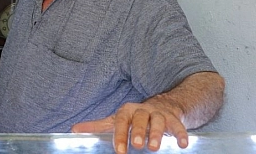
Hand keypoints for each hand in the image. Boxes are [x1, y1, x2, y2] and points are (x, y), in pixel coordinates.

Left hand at [71, 102, 187, 152]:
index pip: (121, 121)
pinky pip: (178, 126)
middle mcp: (142, 110)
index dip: (120, 135)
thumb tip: (73, 130)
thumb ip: (98, 127)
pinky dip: (181, 134)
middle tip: (138, 146)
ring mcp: (159, 114)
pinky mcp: (174, 119)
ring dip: (157, 134)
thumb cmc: (134, 117)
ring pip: (158, 121)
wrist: (162, 105)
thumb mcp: (116, 120)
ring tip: (154, 147)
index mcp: (126, 111)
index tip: (120, 150)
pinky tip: (182, 145)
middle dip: (139, 131)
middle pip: (140, 118)